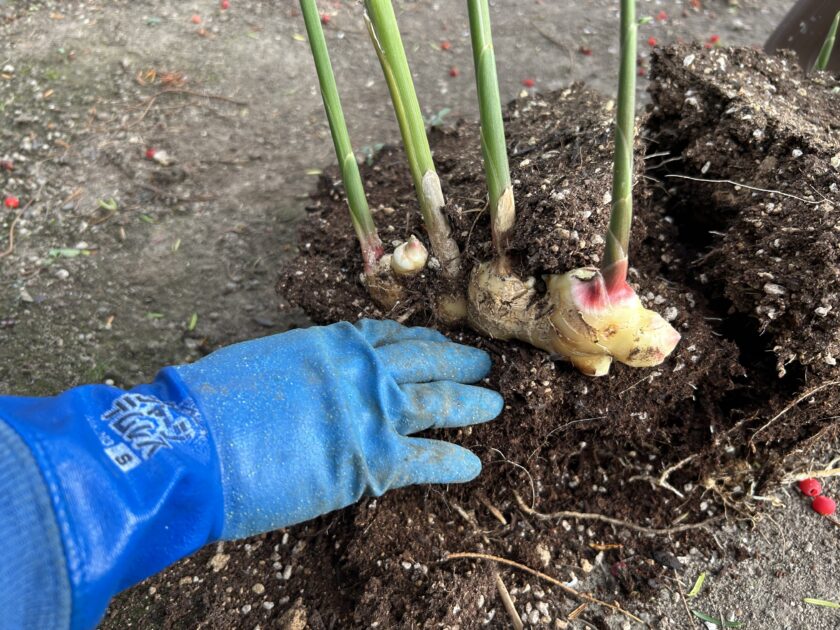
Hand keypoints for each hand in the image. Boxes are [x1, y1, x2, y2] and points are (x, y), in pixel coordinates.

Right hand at [174, 319, 503, 538]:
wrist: (192, 442)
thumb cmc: (211, 403)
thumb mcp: (264, 363)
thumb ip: (300, 369)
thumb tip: (306, 380)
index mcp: (332, 343)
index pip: (390, 335)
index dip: (420, 339)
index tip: (436, 342)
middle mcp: (362, 369)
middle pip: (427, 360)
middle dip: (459, 361)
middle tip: (482, 365)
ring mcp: (372, 412)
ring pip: (440, 401)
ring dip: (471, 402)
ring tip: (492, 404)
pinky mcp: (372, 459)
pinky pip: (428, 459)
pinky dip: (452, 462)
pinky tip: (472, 466)